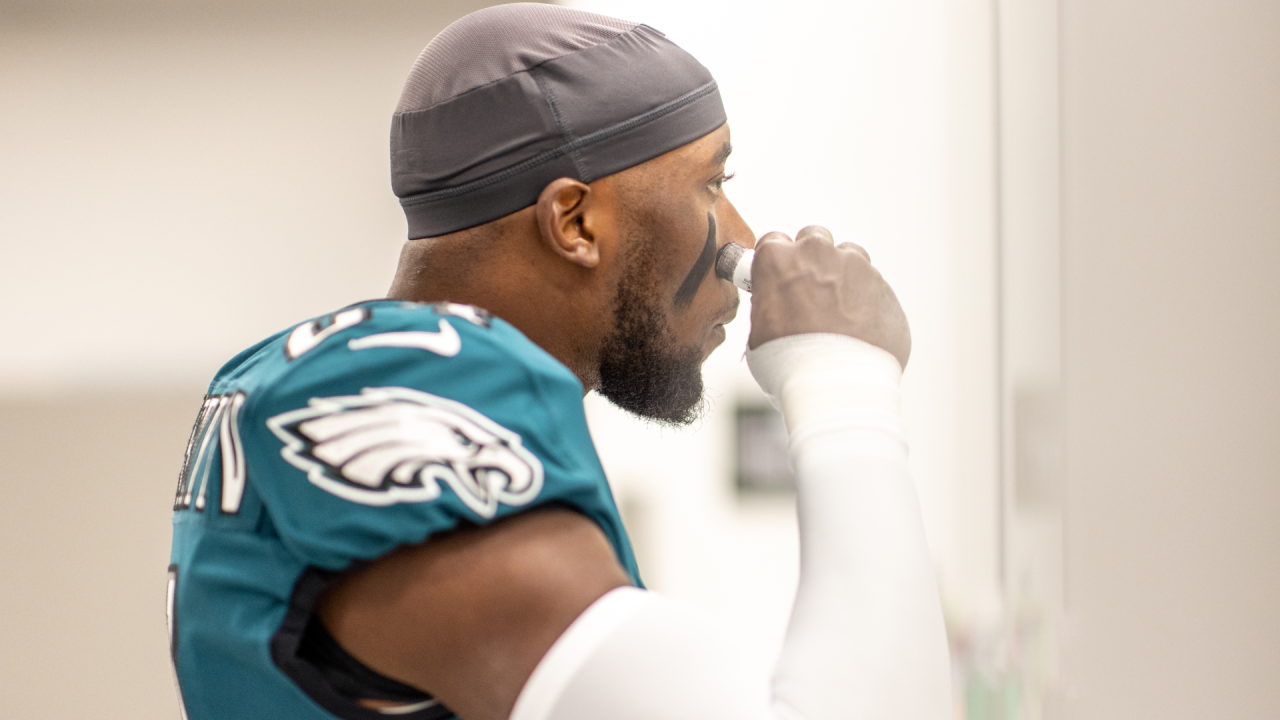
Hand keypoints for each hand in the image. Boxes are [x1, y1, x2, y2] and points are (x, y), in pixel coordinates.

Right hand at [747, 225, 910, 368]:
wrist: (835, 386)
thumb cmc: (788, 364)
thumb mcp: (757, 333)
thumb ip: (770, 305)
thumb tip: (778, 307)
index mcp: (779, 260)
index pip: (774, 242)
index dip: (777, 263)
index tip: (781, 280)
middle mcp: (819, 253)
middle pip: (815, 239)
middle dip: (813, 260)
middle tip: (810, 294)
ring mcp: (857, 267)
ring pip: (850, 258)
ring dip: (843, 277)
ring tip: (837, 316)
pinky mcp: (885, 289)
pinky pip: (873, 288)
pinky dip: (866, 303)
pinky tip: (858, 332)